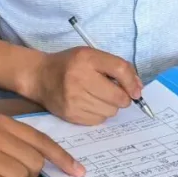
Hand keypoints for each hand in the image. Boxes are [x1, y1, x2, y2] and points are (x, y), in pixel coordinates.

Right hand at [27, 47, 142, 124]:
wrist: (39, 77)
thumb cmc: (70, 64)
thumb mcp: (91, 56)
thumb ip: (116, 67)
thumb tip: (138, 89)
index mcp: (86, 58)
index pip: (120, 69)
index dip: (132, 82)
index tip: (135, 91)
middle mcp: (79, 78)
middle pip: (118, 97)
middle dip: (122, 98)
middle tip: (113, 93)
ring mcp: (74, 99)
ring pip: (110, 111)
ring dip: (110, 106)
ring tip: (98, 97)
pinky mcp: (71, 115)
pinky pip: (98, 120)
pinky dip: (98, 114)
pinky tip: (89, 104)